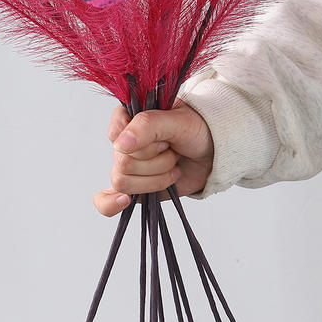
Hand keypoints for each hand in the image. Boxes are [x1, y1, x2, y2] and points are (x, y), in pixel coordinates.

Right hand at [93, 98, 214, 216]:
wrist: (215, 154)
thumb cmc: (197, 130)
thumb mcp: (177, 121)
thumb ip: (147, 126)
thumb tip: (119, 145)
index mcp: (128, 117)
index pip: (116, 135)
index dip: (145, 142)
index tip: (165, 137)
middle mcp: (124, 142)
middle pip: (122, 163)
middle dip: (156, 162)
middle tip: (173, 151)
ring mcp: (128, 166)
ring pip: (123, 182)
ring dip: (156, 178)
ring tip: (172, 166)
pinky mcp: (134, 187)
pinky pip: (106, 201)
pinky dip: (110, 204)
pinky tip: (125, 201)